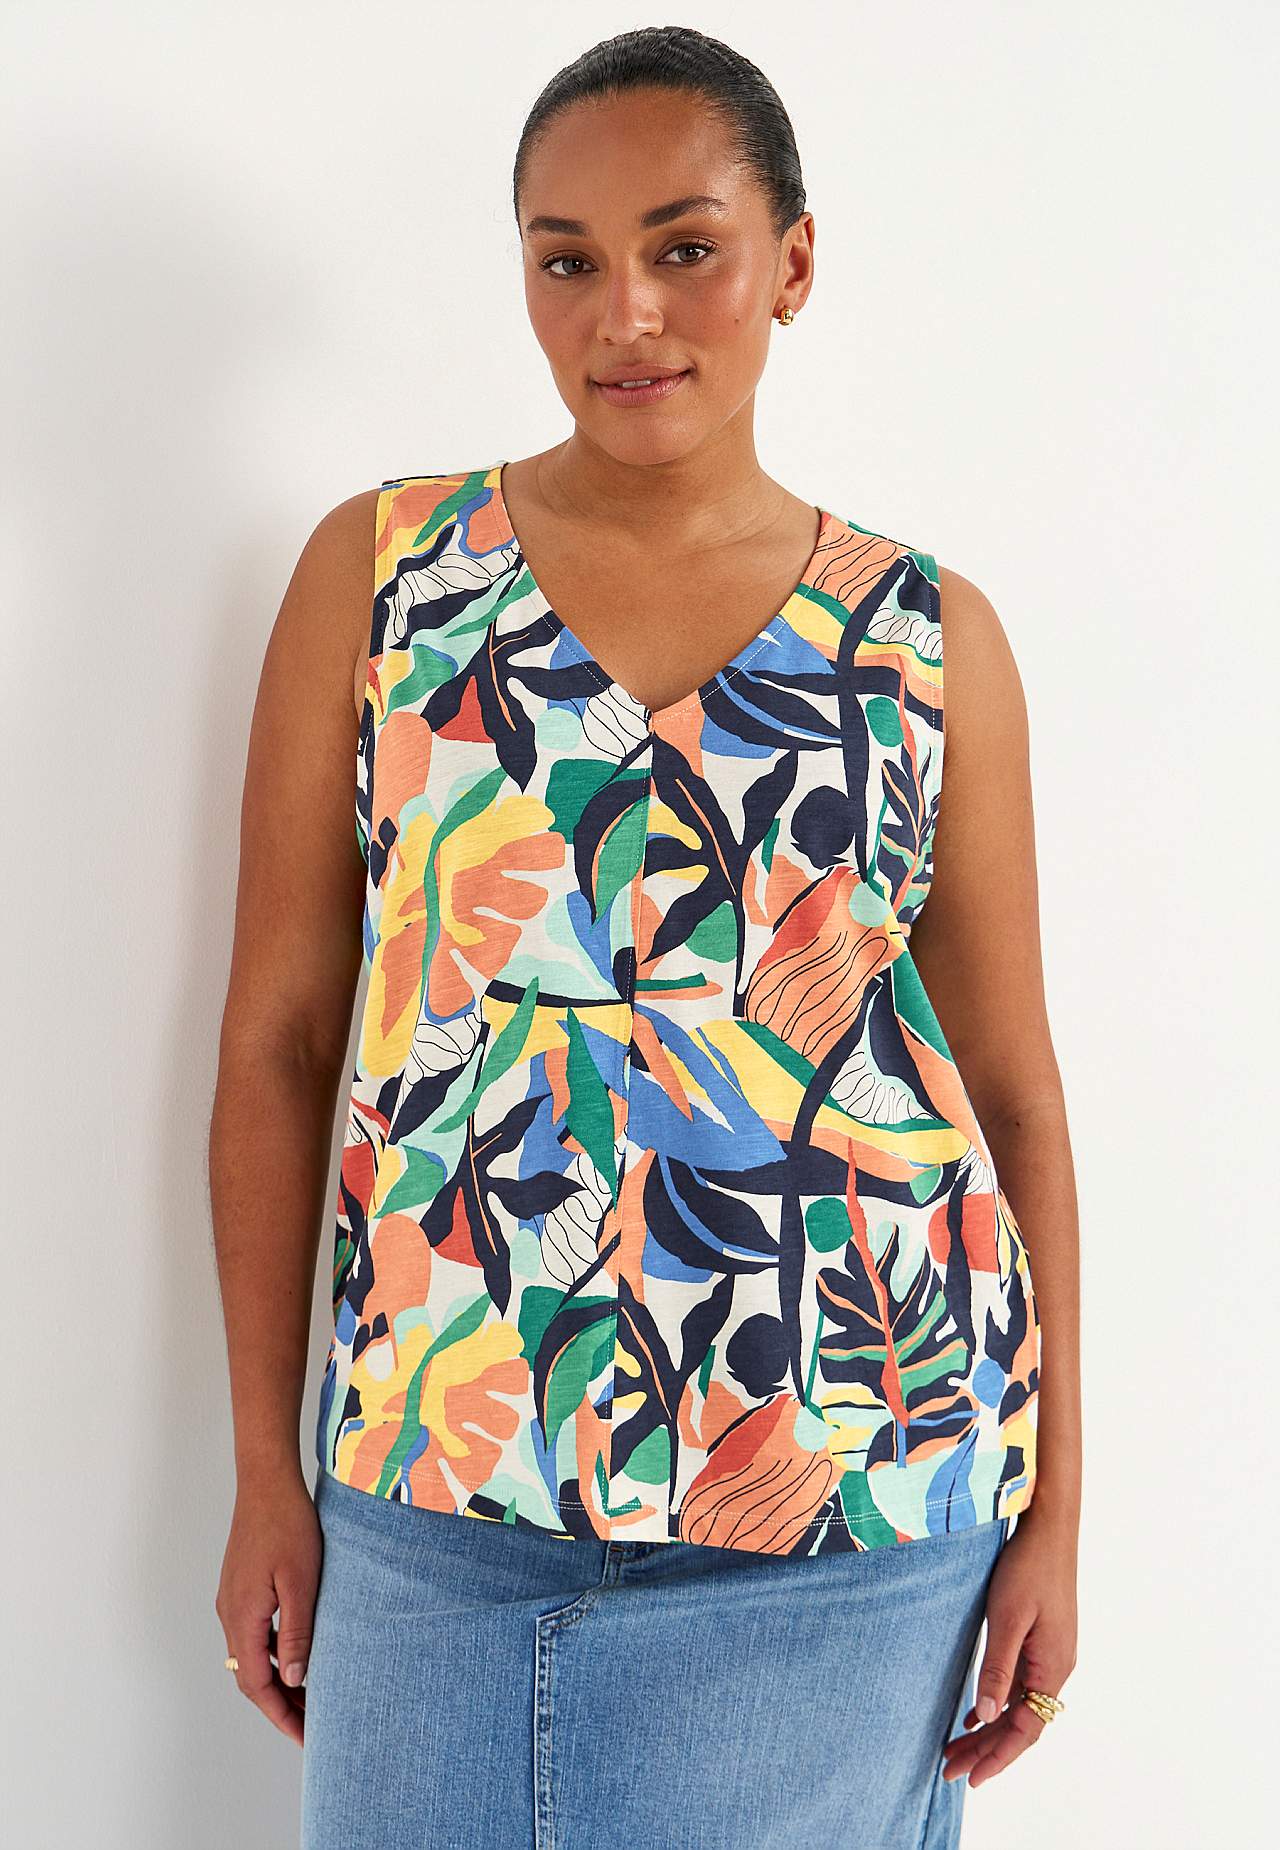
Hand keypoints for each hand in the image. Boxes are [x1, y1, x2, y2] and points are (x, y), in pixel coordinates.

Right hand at [215, 1468, 321, 1746]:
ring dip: (276, 1680)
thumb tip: (295, 1679)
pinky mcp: (239, 1587)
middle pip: (251, 1677)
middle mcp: (230, 1614)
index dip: (281, 1714)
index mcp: (243, 1617)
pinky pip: (252, 1635)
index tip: (305, 1737)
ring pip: (251, 1657)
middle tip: (311, 1725)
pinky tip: (295, 1654)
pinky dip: (272, 1654)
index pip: (258, 1685)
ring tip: (309, 1695)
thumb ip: (297, 1633)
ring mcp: (231, 1600)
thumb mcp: (301, 1582)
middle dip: (279, 1705)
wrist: (266, 1482)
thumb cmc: (288, 1525)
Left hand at [940, 1505, 1077, 1788]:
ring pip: (1018, 1706)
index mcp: (1052, 1668)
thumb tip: (987, 1716)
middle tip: (948, 1770)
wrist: (1049, 1529)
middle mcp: (1056, 1668)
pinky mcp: (1043, 1640)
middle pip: (1020, 1723)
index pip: (1025, 1730)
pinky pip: (1020, 1686)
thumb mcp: (1007, 1618)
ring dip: (988, 1729)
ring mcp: (1051, 1655)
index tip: (969, 1779)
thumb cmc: (1027, 1568)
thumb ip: (998, 1668)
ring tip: (956, 1748)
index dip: (997, 1757)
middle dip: (985, 1750)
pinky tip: (975, 1713)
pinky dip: (996, 1703)